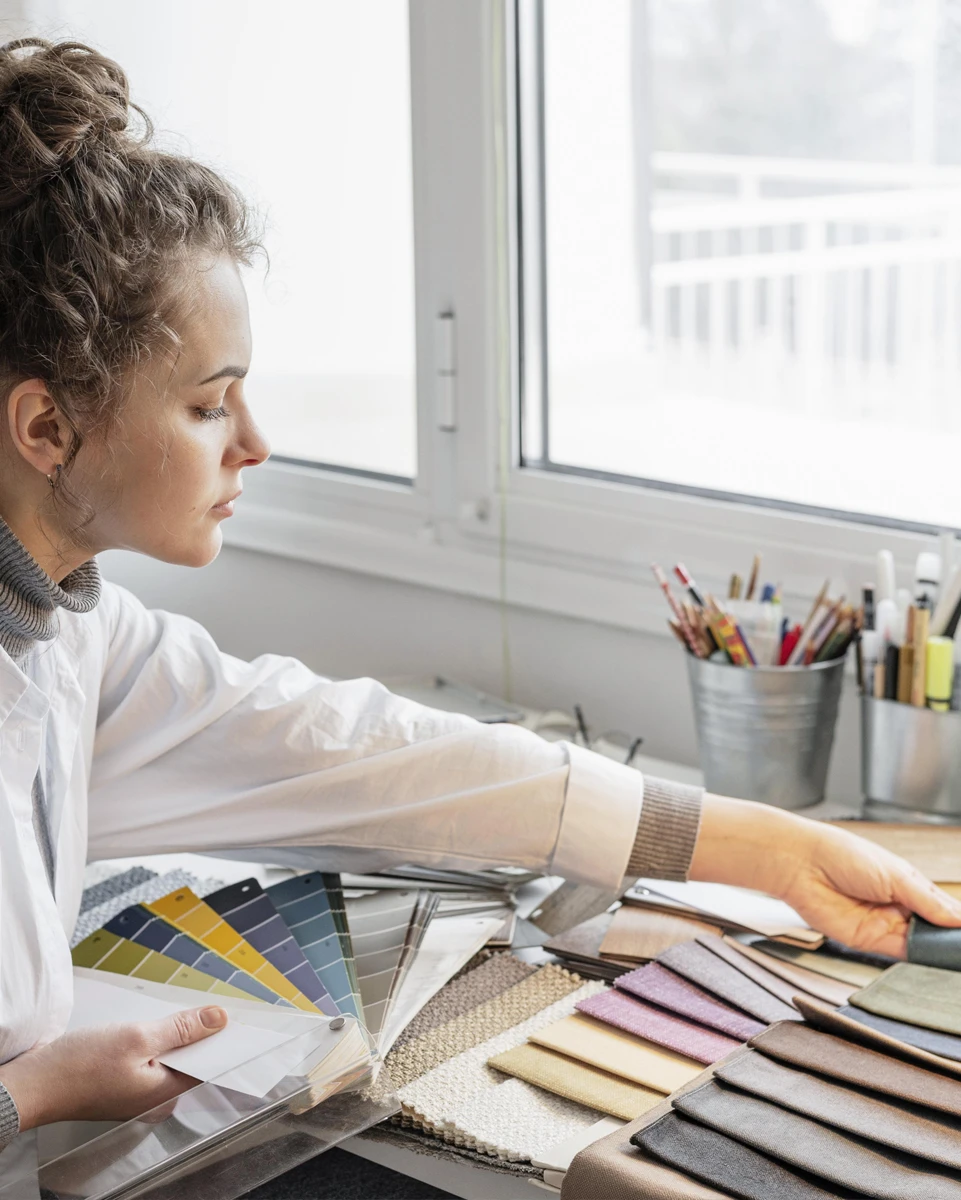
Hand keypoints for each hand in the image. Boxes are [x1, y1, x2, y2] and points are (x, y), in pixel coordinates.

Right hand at [0, 1005, 227, 1130]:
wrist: (32, 1084)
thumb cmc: (79, 1066)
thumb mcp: (137, 1038)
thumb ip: (181, 1029)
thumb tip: (219, 1019)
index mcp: (164, 1093)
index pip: (207, 1065)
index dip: (220, 1039)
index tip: (233, 1015)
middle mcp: (154, 1099)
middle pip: (188, 1060)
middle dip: (195, 1033)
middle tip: (203, 1005)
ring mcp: (136, 1093)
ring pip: (167, 1057)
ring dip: (172, 1034)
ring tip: (172, 1012)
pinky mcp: (121, 1084)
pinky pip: (148, 1059)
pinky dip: (152, 1041)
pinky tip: (148, 1025)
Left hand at [777, 820, 960, 956]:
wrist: (803, 864)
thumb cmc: (842, 855)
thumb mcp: (895, 874)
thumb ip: (927, 900)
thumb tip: (959, 919)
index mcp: (906, 883)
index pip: (941, 907)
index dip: (956, 920)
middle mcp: (896, 905)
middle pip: (932, 928)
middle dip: (949, 938)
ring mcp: (883, 923)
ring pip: (920, 943)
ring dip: (937, 950)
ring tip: (956, 953)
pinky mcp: (868, 940)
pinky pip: (899, 953)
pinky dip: (918, 957)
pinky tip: (934, 958)